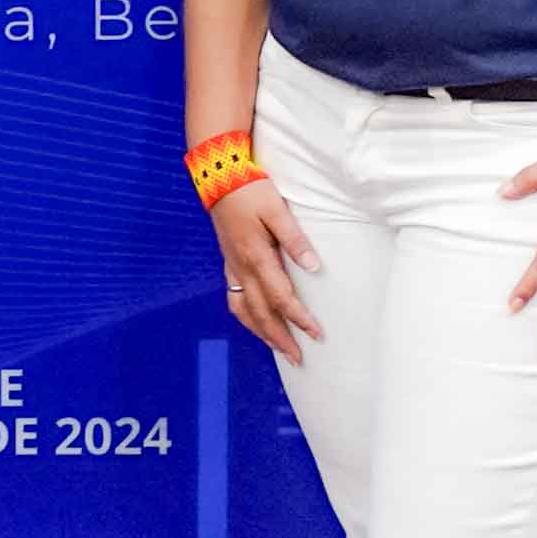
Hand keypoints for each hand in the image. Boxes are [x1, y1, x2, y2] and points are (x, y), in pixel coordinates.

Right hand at [208, 178, 326, 362]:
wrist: (219, 179)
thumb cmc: (251, 191)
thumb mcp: (277, 210)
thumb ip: (295, 240)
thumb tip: (314, 267)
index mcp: (256, 256)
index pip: (281, 297)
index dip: (299, 318)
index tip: (316, 334)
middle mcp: (241, 268)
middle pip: (261, 313)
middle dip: (280, 338)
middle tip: (298, 358)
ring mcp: (232, 268)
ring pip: (244, 310)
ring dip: (262, 333)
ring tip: (279, 348)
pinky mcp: (229, 264)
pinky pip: (234, 300)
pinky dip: (246, 318)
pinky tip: (256, 324)